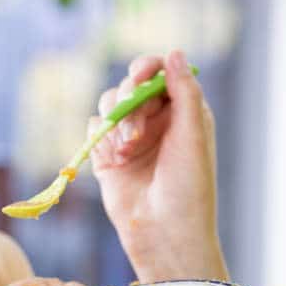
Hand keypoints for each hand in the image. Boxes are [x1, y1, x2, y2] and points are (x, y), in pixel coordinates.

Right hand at [89, 50, 227, 282]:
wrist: (163, 233)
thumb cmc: (187, 188)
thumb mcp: (192, 135)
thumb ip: (184, 92)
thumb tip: (175, 52)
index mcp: (182, 113)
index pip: (160, 75)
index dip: (148, 69)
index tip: (140, 76)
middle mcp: (154, 123)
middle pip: (129, 87)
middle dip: (130, 104)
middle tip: (136, 134)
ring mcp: (128, 140)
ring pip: (107, 106)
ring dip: (115, 123)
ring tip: (128, 152)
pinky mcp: (106, 157)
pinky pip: (93, 130)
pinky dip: (100, 139)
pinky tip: (115, 160)